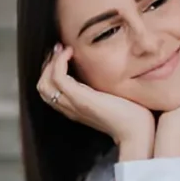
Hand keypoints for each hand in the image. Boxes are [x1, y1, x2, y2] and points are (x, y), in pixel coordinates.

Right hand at [37, 44, 155, 157]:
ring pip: (45, 83)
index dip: (51, 71)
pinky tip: (70, 53)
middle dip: (47, 65)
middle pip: (42, 87)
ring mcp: (73, 104)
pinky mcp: (80, 99)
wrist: (136, 131)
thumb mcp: (111, 99)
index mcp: (75, 109)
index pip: (50, 91)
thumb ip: (102, 90)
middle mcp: (70, 108)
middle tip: (60, 50)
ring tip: (63, 50)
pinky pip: (58, 78)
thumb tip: (104, 73)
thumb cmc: (130, 115)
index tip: (62, 55)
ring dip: (51, 62)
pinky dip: (59, 62)